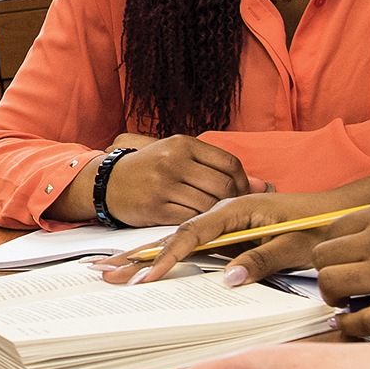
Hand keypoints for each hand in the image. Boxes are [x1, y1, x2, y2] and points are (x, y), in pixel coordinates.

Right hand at [102, 134, 257, 227]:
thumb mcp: (179, 156)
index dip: (243, 182)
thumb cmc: (149, 169)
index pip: (229, 163)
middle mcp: (173, 161)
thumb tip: (263, 185)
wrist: (107, 183)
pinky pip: (191, 219)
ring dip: (217, 215)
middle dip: (234, 201)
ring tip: (217, 218)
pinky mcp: (156, 208)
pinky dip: (200, 224)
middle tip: (233, 210)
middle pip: (223, 186)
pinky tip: (200, 224)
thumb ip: (217, 168)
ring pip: (209, 205)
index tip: (242, 193)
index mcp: (182, 144)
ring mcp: (164, 185)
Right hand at [102, 189, 325, 286]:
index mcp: (237, 210)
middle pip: (174, 236)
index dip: (167, 259)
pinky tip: (150, 266)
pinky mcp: (232, 234)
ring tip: (112, 269)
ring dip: (146, 257)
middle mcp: (226, 214)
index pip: (192, 236)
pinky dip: (170, 257)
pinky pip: (195, 247)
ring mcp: (226, 224)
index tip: (146, 278)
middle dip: (138, 255)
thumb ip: (262, 258)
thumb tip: (229, 279)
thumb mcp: (297, 244)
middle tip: (104, 271)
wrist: (343, 212)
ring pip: (179, 242)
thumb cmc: (322, 224)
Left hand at [301, 200, 369, 335]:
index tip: (342, 262)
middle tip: (344, 285)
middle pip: (323, 258)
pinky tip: (356, 322)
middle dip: (328, 273)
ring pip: (330, 285)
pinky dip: (350, 325)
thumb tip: (357, 247)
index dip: (333, 250)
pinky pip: (358, 321)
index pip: (331, 231)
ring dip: (334, 297)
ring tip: (350, 302)